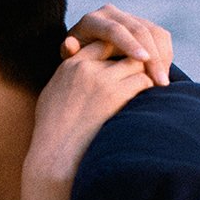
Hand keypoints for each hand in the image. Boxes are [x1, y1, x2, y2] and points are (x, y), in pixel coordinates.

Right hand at [24, 42, 152, 191]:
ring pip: (136, 63)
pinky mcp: (116, 95)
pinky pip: (142, 82)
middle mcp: (86, 68)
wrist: (56, 155)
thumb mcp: (51, 95)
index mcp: (70, 65)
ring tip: (145, 88)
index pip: (101, 44)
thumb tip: (73, 68)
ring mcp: (101, 80)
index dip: (116, 51)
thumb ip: (64, 77)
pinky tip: (146, 100)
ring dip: (144, 74)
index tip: (123, 62)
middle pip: (122, 50)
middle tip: (143, 72)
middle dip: (133, 61)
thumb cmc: (51, 132)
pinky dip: (148, 89)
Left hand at [63, 3, 172, 86]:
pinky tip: (163, 73)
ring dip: (162, 56)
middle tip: (160, 80)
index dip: (130, 44)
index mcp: (92, 21)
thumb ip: (70, 55)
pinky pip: (160, 35)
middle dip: (152, 55)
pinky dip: (165, 53)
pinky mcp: (142, 24)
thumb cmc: (73, 66)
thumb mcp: (69, 63)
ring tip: (163, 82)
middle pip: (138, 29)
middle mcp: (111, 14)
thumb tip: (70, 45)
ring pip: (154, 31)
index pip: (114, 30)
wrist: (83, 59)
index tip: (143, 60)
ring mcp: (128, 17)